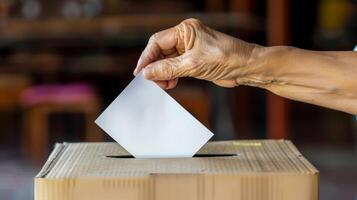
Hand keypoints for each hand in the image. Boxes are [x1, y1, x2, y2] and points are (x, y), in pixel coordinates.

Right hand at [134, 18, 259, 88]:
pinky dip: (171, 75)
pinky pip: (176, 67)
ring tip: (164, 85)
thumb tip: (147, 73)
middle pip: (160, 51)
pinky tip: (171, 83)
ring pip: (167, 60)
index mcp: (185, 30)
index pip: (157, 42)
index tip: (140, 72)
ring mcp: (190, 48)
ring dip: (163, 73)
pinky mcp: (194, 60)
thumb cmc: (226, 58)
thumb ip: (167, 69)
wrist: (246, 67)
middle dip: (155, 67)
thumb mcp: (192, 65)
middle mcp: (186, 37)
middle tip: (153, 82)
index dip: (147, 57)